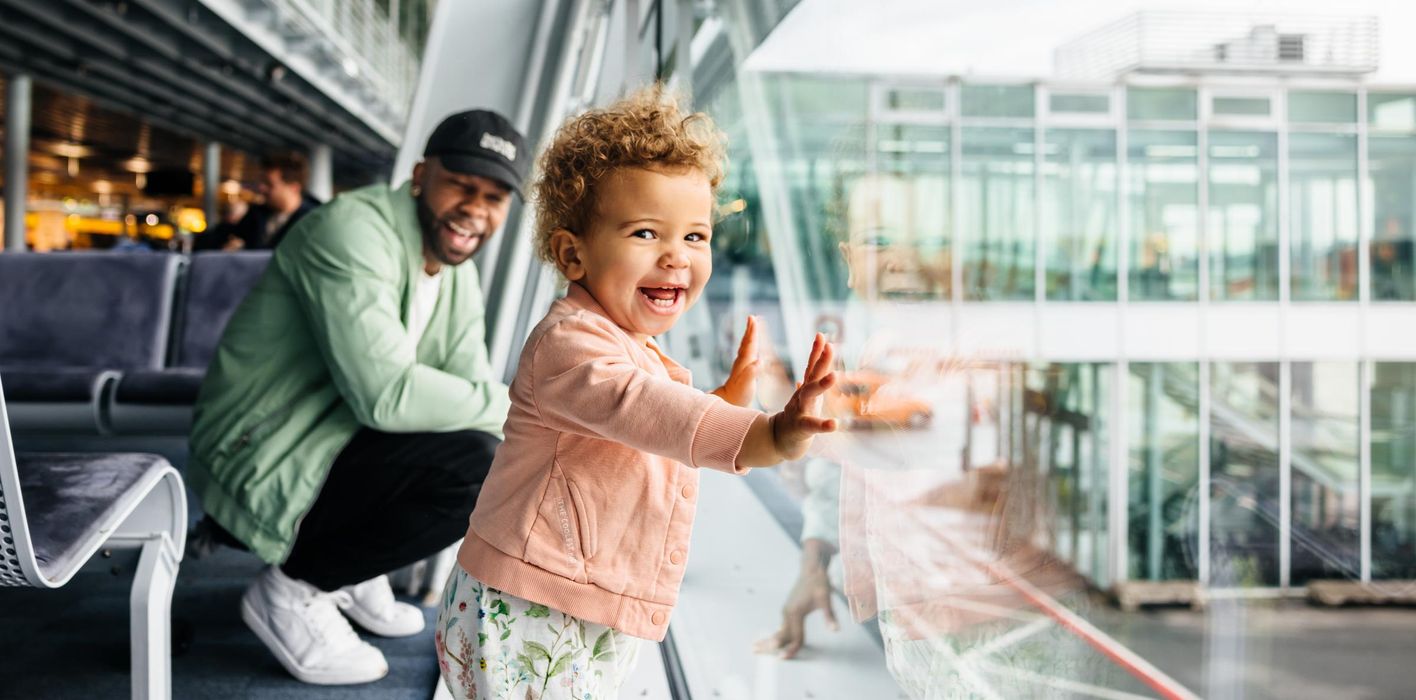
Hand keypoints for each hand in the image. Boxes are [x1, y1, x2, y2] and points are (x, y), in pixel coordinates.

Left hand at [712, 315, 760, 407]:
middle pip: (747, 343)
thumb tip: (759, 362)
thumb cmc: (737, 396)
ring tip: (753, 325)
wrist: (727, 403)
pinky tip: (752, 346)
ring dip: (750, 336)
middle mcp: (742, 362)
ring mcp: (741, 366)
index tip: (753, 319)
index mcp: (744, 363)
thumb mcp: (746, 386)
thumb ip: (751, 374)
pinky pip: (747, 354)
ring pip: (746, 347)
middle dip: (751, 330)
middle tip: (753, 317)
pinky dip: (750, 346)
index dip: (752, 332)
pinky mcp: (743, 371)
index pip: (749, 344)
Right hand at [754, 540, 838, 658]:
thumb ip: (829, 616)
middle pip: (780, 633)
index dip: (791, 649)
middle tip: (753, 652)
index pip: (795, 636)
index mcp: (796, 612)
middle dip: (769, 645)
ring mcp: (787, 610)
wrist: (812, 568)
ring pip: (779, 629)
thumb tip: (835, 630)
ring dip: (769, 639)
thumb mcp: (826, 599)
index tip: (784, 659)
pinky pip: (782, 625)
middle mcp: (788, 612)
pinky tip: (771, 638)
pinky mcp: (788, 608)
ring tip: (755, 647)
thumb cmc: (819, 583)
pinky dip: (776, 633)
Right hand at [771, 334, 836, 461]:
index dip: (816, 351)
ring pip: (809, 396)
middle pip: (812, 376)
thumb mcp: (804, 396)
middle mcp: (801, 397)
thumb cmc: (796, 417)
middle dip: (821, 361)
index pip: (811, 367)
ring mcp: (800, 411)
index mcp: (805, 390)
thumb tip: (812, 363)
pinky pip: (812, 426)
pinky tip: (835, 424)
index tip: (822, 335)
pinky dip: (823, 425)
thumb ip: (810, 379)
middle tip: (830, 346)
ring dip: (821, 385)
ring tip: (834, 376)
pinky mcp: (800, 428)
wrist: (777, 441)